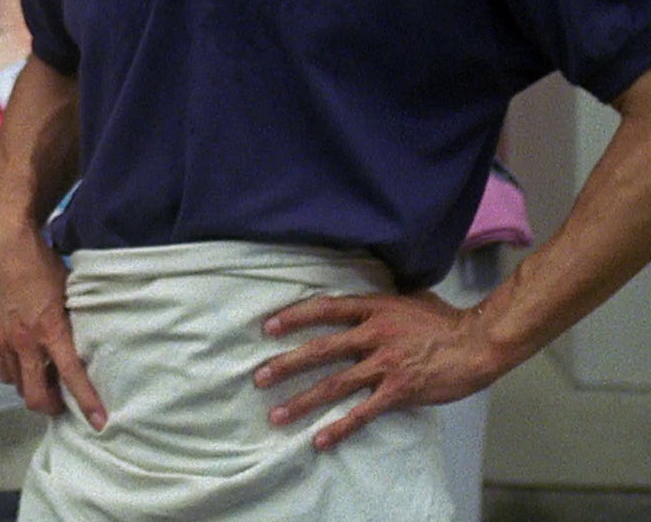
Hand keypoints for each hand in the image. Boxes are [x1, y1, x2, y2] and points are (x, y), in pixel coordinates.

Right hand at [0, 214, 105, 428]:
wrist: (4, 243)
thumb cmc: (43, 263)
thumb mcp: (69, 293)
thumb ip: (73, 324)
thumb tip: (84, 346)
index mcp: (50, 330)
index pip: (72, 376)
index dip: (87, 403)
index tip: (99, 422)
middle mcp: (25, 343)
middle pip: (34, 397)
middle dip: (51, 407)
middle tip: (63, 402)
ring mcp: (4, 341)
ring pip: (17, 386)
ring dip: (32, 387)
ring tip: (45, 376)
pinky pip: (3, 368)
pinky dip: (16, 371)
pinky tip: (26, 359)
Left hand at [257, 290, 500, 450]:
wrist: (479, 343)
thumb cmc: (444, 320)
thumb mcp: (406, 298)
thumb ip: (378, 303)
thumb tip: (355, 301)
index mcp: (373, 309)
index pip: (325, 310)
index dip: (294, 317)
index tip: (267, 328)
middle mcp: (373, 335)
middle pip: (321, 349)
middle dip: (286, 364)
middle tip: (258, 377)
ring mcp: (385, 364)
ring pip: (335, 384)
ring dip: (303, 401)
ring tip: (276, 414)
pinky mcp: (399, 391)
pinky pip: (363, 412)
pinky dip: (340, 427)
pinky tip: (319, 439)